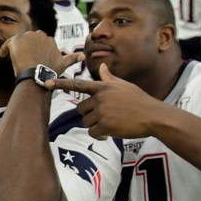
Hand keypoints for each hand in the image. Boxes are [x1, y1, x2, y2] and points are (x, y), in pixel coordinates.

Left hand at [0, 31, 82, 75]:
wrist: (37, 74)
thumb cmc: (50, 72)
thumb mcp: (62, 64)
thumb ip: (72, 59)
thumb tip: (83, 56)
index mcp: (49, 39)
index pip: (39, 42)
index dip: (34, 50)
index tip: (32, 58)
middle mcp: (39, 35)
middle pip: (28, 40)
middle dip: (25, 48)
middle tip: (21, 58)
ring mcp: (27, 37)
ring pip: (18, 41)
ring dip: (16, 49)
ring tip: (13, 58)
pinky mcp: (16, 40)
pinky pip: (7, 44)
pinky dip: (4, 49)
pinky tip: (1, 55)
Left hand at [45, 63, 163, 139]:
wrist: (154, 116)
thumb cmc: (140, 100)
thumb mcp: (124, 86)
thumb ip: (109, 78)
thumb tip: (102, 67)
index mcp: (103, 87)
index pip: (78, 84)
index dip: (61, 84)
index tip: (46, 83)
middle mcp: (100, 98)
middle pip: (80, 108)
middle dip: (89, 114)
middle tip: (105, 116)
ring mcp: (102, 112)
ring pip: (86, 121)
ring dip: (95, 125)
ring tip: (112, 123)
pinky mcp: (106, 125)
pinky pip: (93, 132)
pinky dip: (100, 134)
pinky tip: (111, 132)